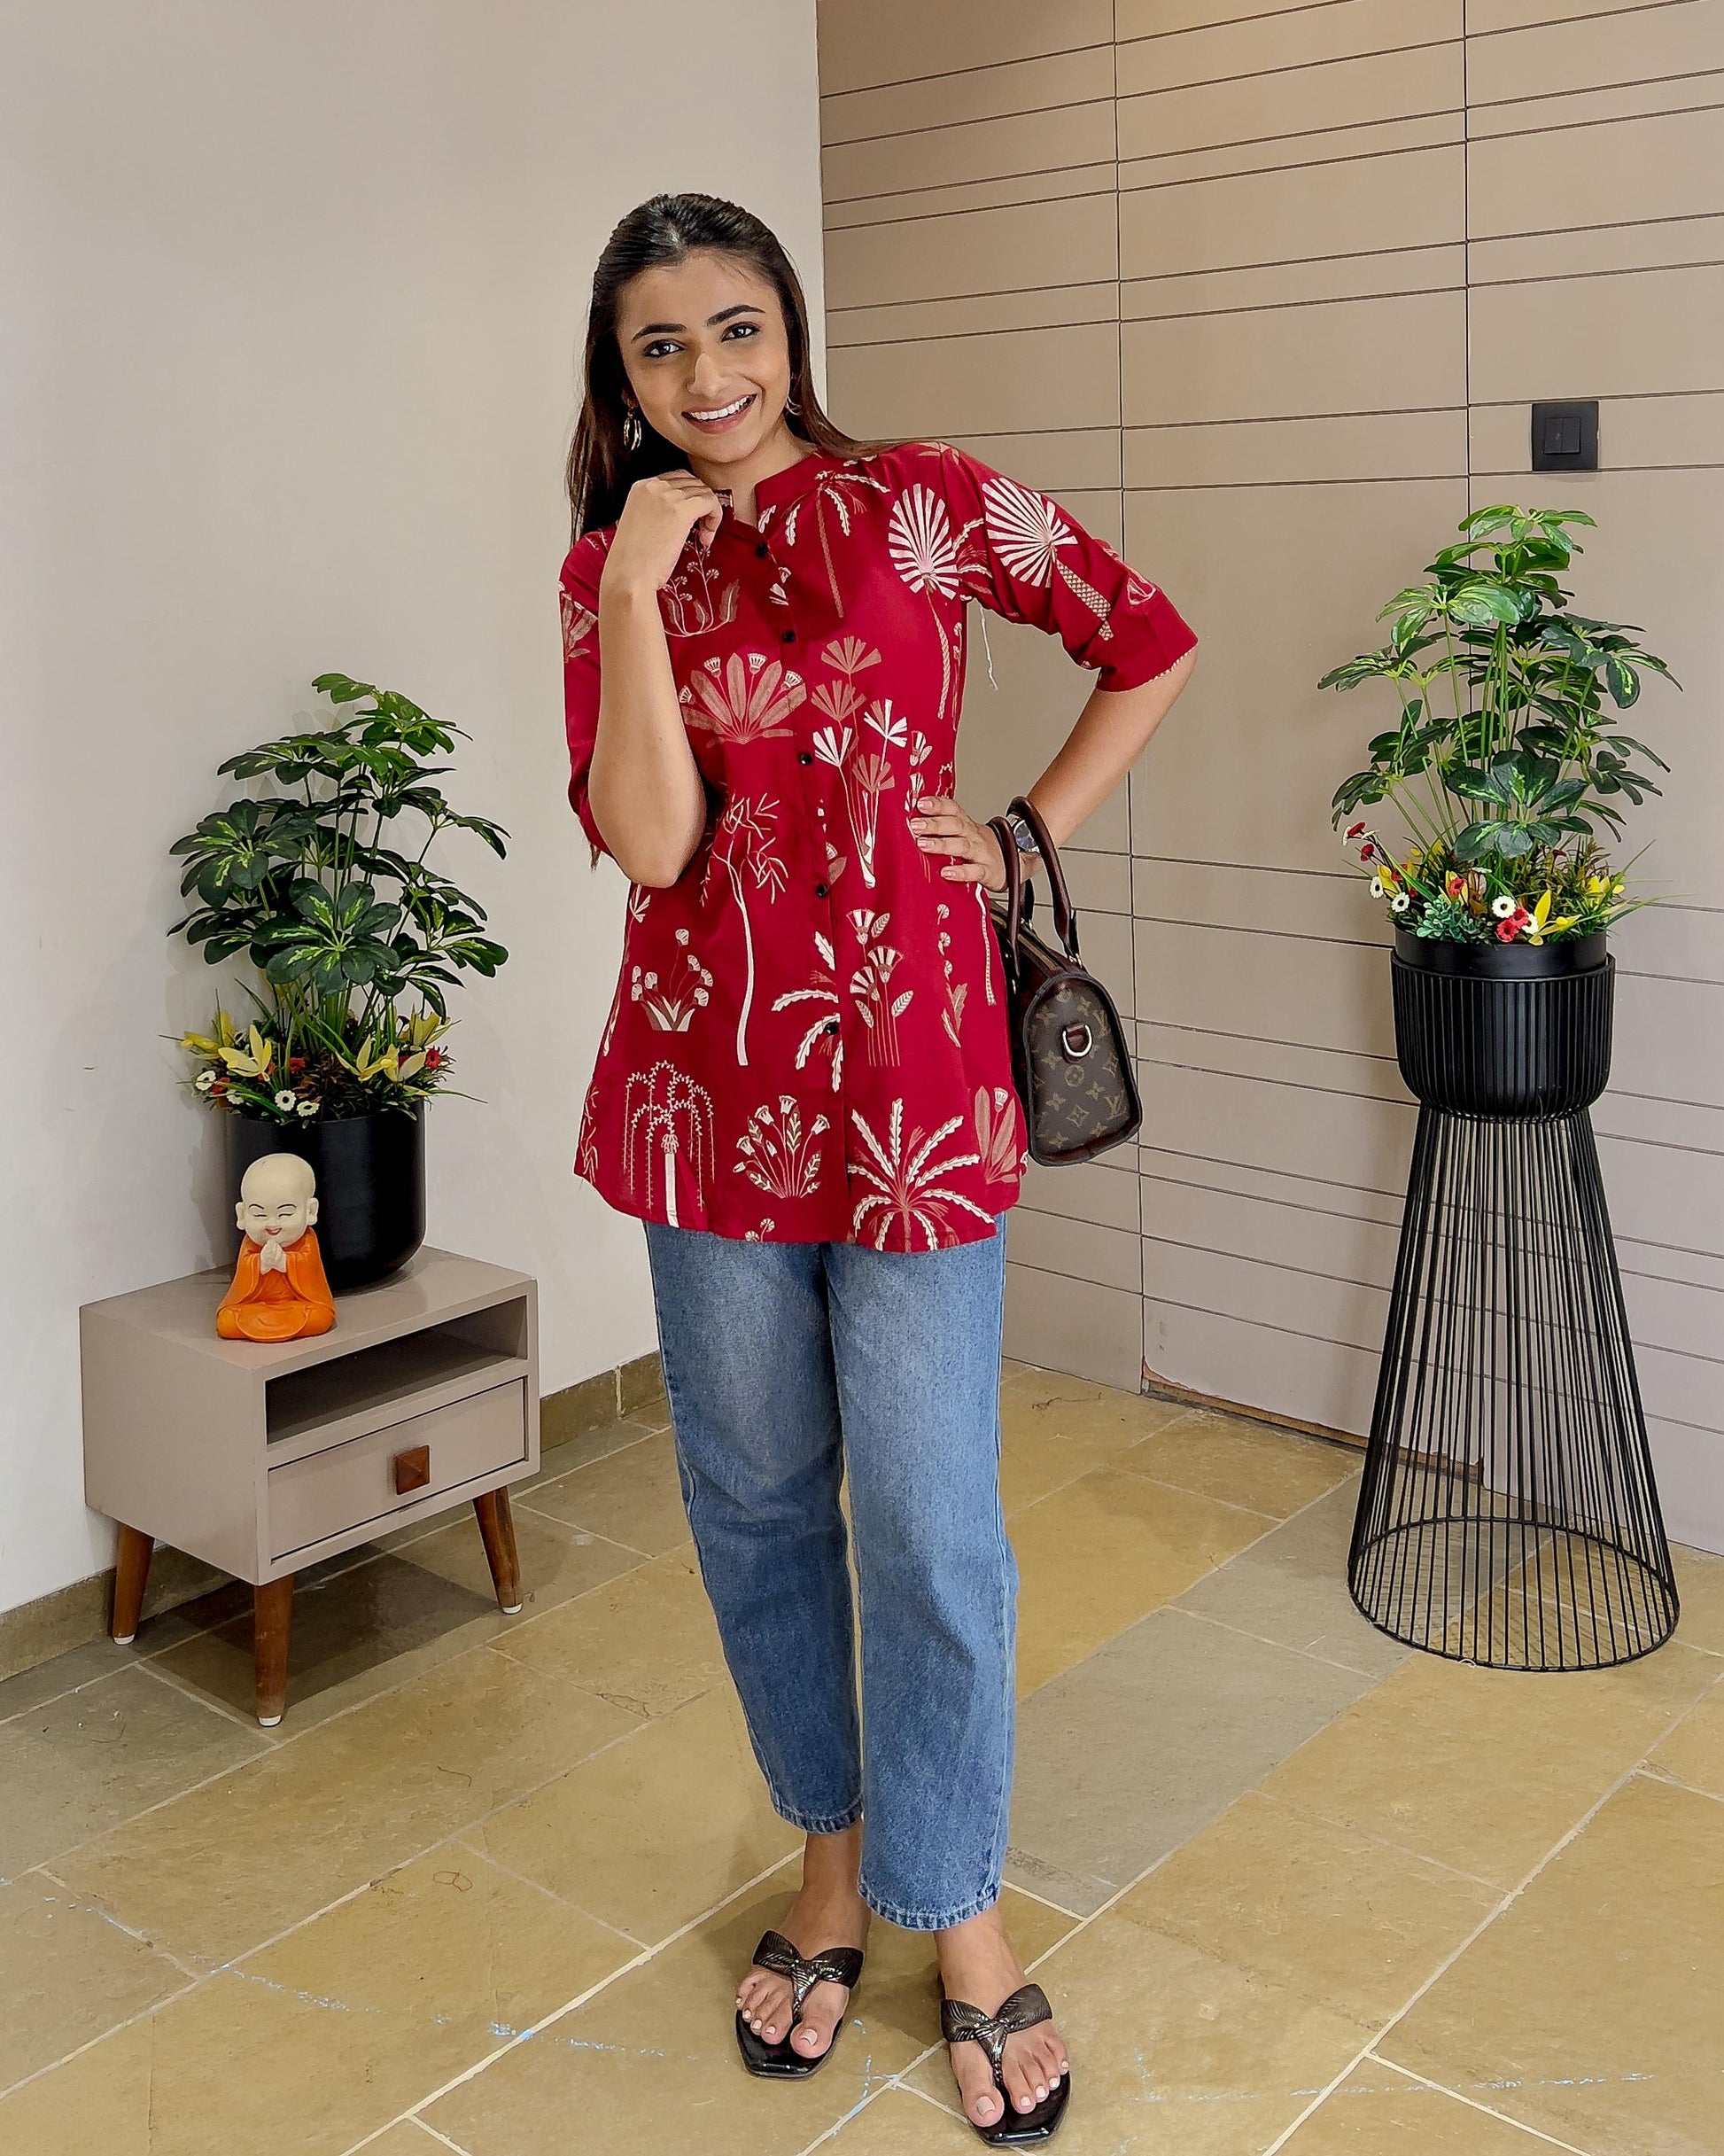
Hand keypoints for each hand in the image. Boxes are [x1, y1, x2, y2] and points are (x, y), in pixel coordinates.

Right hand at [603, 469, 723, 595]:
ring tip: (702, 537)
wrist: (628, 576)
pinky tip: (706, 538)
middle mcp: (654, 485)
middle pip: (693, 482)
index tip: (690, 520)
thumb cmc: (633, 561)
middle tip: (700, 530)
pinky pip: (711, 502)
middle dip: (701, 504)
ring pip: (704, 492)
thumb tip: (681, 512)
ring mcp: (668, 496)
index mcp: (641, 486)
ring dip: (709, 514)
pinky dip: (715, 518)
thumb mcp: (641, 523)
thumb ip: (657, 510)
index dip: (690, 498)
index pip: (677, 478)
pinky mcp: (682, 510)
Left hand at [908, 795, 1009, 890]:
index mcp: (966, 824)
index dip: (938, 804)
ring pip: (963, 845)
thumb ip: (941, 829)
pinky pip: (975, 871)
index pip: (953, 808)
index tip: (921, 803)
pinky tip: (946, 872)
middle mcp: (973, 835)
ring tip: (923, 845)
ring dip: (942, 844)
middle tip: (915, 825)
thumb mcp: (963, 834)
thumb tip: (910, 823)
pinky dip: (961, 872)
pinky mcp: (987, 871)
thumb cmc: (978, 849)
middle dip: (934, 824)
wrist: (1012, 863)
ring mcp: (981, 853)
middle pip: (955, 825)